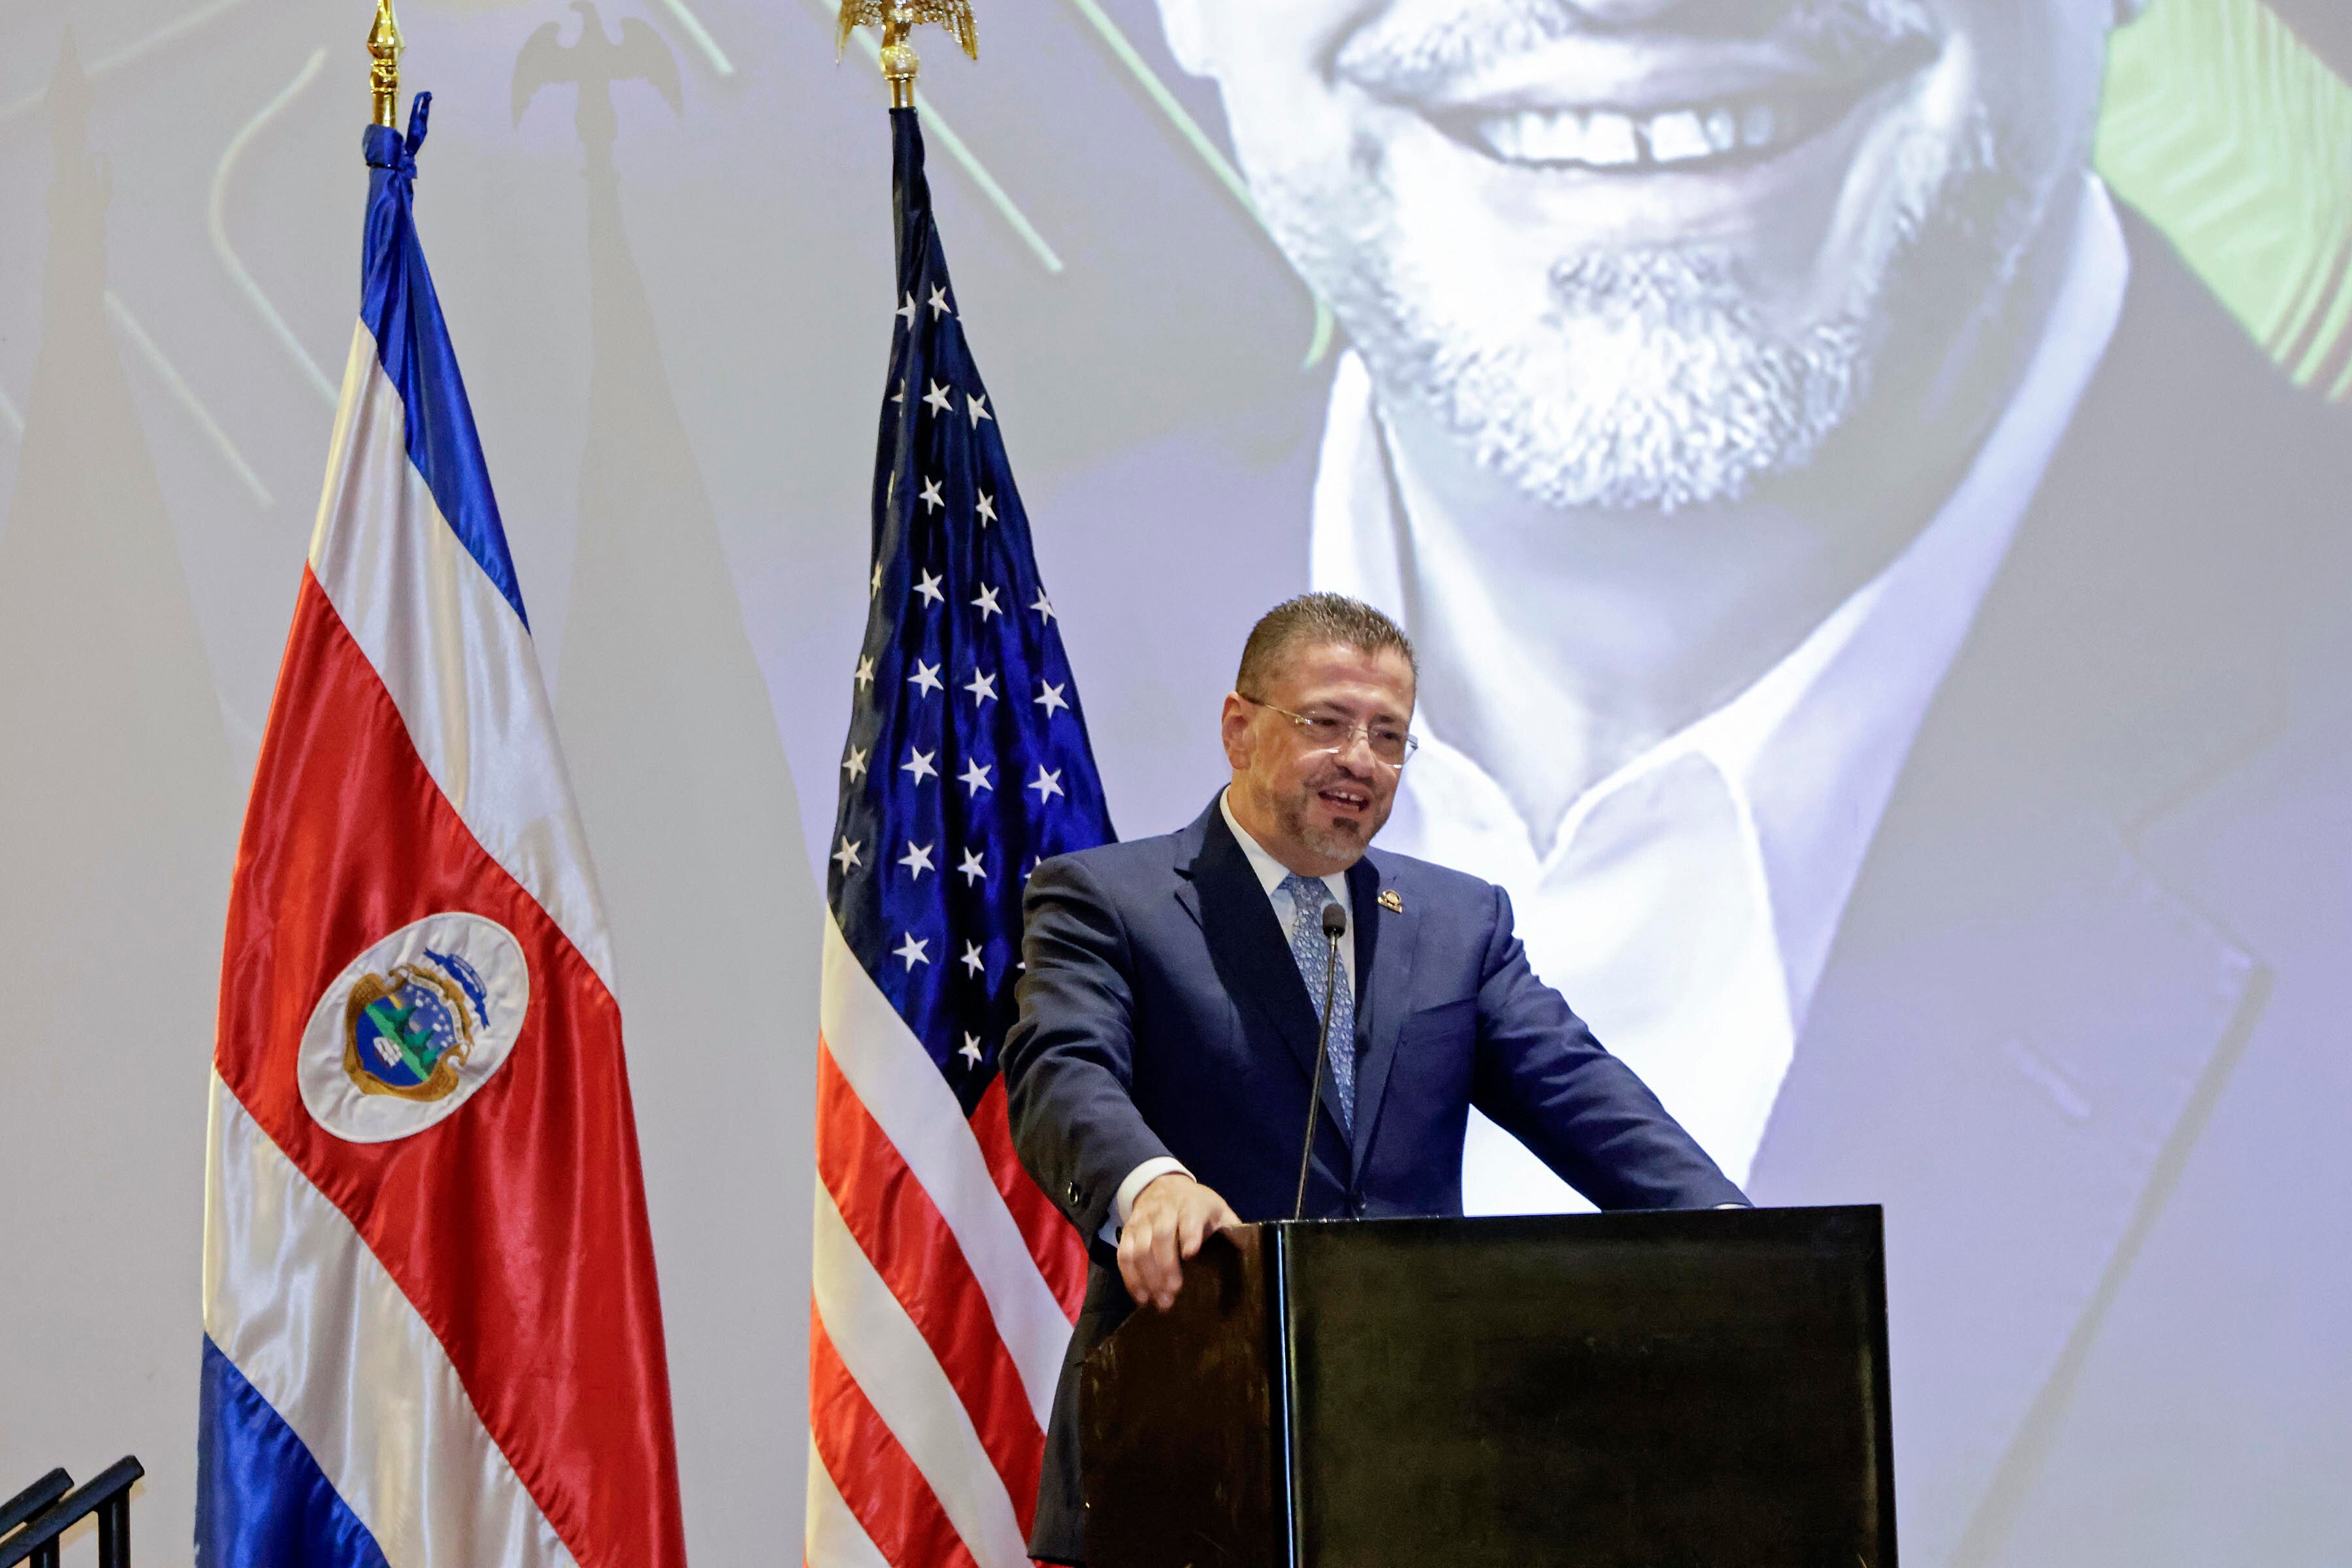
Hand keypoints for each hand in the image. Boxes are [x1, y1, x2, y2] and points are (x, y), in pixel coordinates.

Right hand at [1117, 1171, 1239, 1311]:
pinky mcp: (1128, 1232)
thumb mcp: (1218, 1210)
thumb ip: (1230, 1229)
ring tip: (1160, 1301)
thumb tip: (1250, 1255)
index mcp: (1192, 1205)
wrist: (1162, 1185)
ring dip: (1148, 1277)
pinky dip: (1130, 1278)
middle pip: (1161, 1235)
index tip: (1191, 1255)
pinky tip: (1142, 1297)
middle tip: (1173, 1292)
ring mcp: (1143, 1221)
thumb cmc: (1197, 1206)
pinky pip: (1124, 1255)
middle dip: (1166, 1265)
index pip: (1189, 1218)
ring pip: (1139, 1248)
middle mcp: (1164, 1210)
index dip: (1190, 1235)